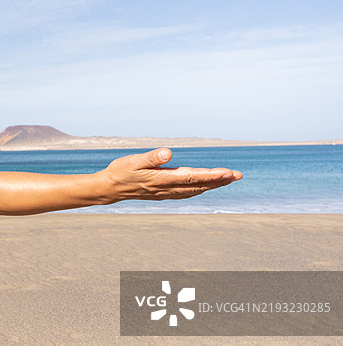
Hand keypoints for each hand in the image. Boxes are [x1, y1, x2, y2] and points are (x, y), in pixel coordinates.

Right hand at [100, 148, 241, 201]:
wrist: (109, 189)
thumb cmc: (120, 171)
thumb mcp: (133, 161)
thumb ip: (151, 157)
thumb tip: (168, 153)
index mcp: (161, 179)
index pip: (192, 177)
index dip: (211, 176)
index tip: (228, 173)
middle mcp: (166, 188)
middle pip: (197, 185)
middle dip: (218, 181)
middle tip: (238, 175)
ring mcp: (165, 193)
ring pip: (194, 190)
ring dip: (211, 185)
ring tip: (228, 179)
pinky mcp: (162, 193)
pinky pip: (185, 193)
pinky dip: (199, 189)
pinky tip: (204, 186)